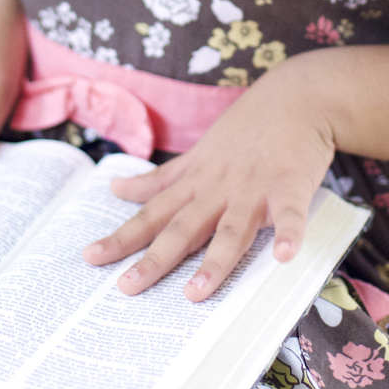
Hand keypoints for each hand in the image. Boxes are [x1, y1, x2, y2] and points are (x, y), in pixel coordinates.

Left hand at [83, 57, 336, 299]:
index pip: (153, 213)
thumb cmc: (247, 128)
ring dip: (214, 261)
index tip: (91, 258)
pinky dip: (288, 234)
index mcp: (196, 181)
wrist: (296, 95)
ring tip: (195, 293)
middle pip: (182, 228)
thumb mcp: (199, 152)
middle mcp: (219, 187)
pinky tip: (284, 256)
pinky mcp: (290, 184)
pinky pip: (289, 213)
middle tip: (126, 288)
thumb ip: (162, 177)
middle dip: (154, 259)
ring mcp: (254, 187)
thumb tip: (116, 188)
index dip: (123, 236)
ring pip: (230, 229)